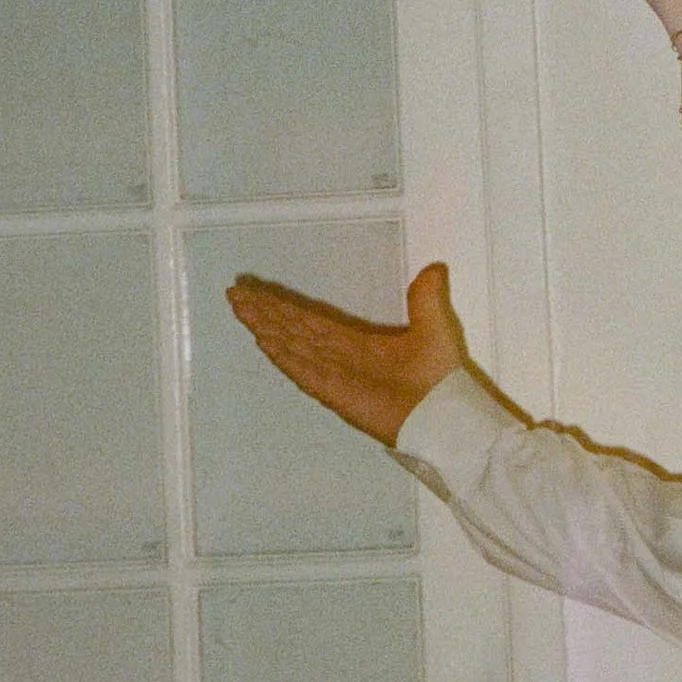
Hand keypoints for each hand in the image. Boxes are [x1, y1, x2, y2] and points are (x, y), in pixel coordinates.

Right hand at [226, 260, 467, 447]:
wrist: (446, 414)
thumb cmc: (441, 377)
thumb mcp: (434, 326)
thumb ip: (427, 298)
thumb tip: (434, 268)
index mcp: (359, 345)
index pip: (313, 322)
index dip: (287, 308)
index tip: (261, 294)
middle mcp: (340, 359)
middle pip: (294, 331)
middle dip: (265, 313)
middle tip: (235, 295)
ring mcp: (335, 376)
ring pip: (293, 345)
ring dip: (266, 327)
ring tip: (240, 309)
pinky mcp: (336, 393)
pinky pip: (304, 370)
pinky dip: (284, 356)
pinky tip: (263, 341)